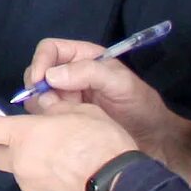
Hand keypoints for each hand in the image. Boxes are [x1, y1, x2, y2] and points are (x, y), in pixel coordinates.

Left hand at [0, 108, 135, 190]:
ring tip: (59, 160)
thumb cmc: (99, 143)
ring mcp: (30, 187)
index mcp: (23, 136)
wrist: (119, 188)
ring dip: (28, 164)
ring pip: (16, 173)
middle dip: (5, 146)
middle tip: (31, 140)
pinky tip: (68, 176)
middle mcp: (20, 162)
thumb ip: (54, 109)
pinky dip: (44, 181)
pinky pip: (35, 188)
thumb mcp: (81, 112)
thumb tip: (42, 108)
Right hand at [21, 41, 190, 178]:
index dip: (40, 61)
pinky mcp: (65, 118)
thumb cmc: (142, 108)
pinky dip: (46, 120)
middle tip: (53, 105)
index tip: (39, 82)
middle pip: (38, 72)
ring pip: (38, 95)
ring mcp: (67, 98)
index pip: (51, 49)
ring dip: (43, 106)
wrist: (153, 141)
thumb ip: (90, 73)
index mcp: (85, 58)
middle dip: (40, 88)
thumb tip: (51, 76)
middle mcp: (71, 75)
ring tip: (63, 118)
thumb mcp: (121, 84)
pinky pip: (44, 115)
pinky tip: (62, 128)